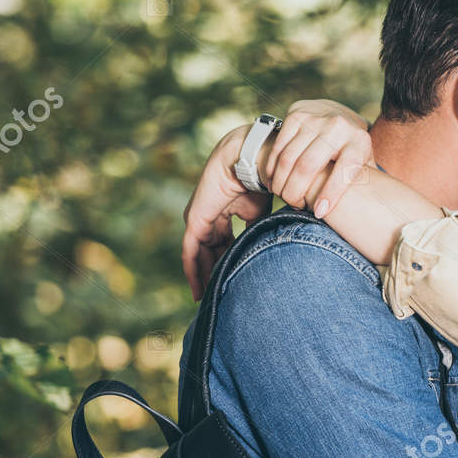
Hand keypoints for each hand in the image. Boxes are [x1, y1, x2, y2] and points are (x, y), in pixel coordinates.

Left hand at [181, 124, 269, 299]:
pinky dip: (193, 271)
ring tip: (208, 298)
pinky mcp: (195, 221)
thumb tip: (266, 249)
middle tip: (219, 296)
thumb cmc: (263, 179)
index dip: (229, 261)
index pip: (224, 242)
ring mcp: (199, 218)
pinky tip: (199, 288)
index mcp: (225, 211)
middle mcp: (209, 216)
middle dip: (215, 272)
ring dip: (204, 276)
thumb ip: (258, 230)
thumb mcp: (261, 212)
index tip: (235, 280)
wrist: (253, 158)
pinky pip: (190, 251)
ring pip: (198, 254)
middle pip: (210, 251)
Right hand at [262, 99, 373, 216]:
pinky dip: (272, 167)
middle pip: (308, 166)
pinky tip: (274, 180)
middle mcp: (338, 127)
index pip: (345, 170)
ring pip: (288, 158)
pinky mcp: (295, 115)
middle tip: (293, 204)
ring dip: (280, 182)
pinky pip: (278, 147)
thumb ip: (365, 183)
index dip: (331, 193)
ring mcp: (315, 119)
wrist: (339, 114)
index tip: (319, 213)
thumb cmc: (351, 149)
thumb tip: (366, 211)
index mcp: (359, 141)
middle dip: (295, 192)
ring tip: (282, 195)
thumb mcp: (365, 162)